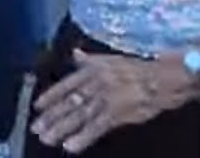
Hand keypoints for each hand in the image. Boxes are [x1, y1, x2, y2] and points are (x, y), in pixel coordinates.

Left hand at [31, 50, 184, 152]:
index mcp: (94, 69)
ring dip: (61, 129)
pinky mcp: (116, 114)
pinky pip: (96, 128)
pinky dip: (82, 137)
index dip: (51, 96)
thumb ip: (90, 60)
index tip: (37, 106)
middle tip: (37, 128)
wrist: (162, 79)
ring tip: (47, 139)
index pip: (67, 84)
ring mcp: (106, 99)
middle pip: (70, 102)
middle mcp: (96, 83)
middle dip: (52, 116)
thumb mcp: (112, 59)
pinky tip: (70, 146)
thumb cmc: (139, 69)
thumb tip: (75, 53)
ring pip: (79, 116)